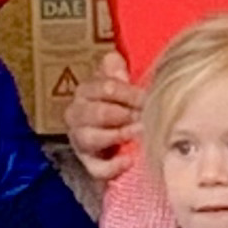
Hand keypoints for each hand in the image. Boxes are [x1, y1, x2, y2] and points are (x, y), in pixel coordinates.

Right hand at [66, 48, 142, 179]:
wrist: (115, 141)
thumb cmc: (120, 106)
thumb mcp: (119, 85)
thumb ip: (116, 71)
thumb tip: (115, 58)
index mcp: (86, 91)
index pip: (106, 88)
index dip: (130, 93)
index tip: (149, 98)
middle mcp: (77, 114)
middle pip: (97, 112)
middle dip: (124, 114)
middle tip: (145, 117)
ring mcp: (80, 140)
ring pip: (90, 138)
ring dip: (118, 135)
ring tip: (139, 134)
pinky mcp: (88, 163)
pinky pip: (96, 168)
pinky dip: (112, 166)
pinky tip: (128, 161)